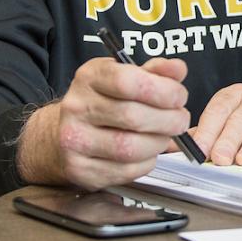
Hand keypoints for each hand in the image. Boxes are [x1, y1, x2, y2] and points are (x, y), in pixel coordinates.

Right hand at [17, 57, 190, 189]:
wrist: (61, 134)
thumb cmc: (101, 103)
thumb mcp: (124, 77)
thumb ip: (154, 72)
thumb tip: (178, 69)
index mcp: (89, 78)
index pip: (128, 82)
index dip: (163, 90)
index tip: (179, 96)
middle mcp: (77, 108)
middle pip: (133, 117)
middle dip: (169, 120)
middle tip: (180, 119)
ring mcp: (75, 141)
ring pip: (131, 148)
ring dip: (159, 143)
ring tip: (164, 136)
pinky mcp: (81, 169)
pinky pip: (126, 170)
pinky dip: (147, 162)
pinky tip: (147, 152)